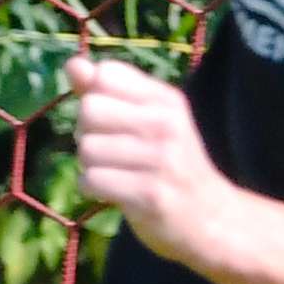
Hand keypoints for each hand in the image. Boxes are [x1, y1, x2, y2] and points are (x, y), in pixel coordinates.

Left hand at [65, 55, 243, 272]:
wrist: (211, 220)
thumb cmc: (171, 166)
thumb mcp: (149, 120)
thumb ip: (107, 92)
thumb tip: (72, 63)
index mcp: (167, 100)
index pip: (105, 74)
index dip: (95, 96)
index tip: (112, 121)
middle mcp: (167, 124)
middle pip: (89, 109)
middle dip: (87, 133)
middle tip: (110, 152)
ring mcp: (161, 160)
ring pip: (87, 149)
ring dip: (90, 166)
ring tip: (115, 174)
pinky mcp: (151, 195)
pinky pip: (92, 180)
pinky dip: (93, 189)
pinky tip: (113, 193)